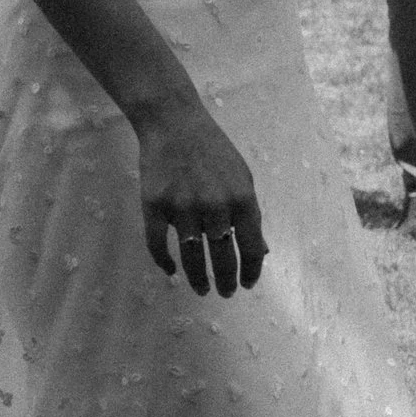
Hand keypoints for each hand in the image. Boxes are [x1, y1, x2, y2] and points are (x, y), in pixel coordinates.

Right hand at [136, 97, 266, 296]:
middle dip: (226, 281)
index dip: (251, 271)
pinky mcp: (154, 206)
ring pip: (191, 257)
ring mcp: (182, 207)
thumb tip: (261, 251)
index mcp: (241, 199)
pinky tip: (171, 270)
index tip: (247, 284)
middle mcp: (214, 206)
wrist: (174, 123)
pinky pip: (157, 245)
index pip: (250, 248)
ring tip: (202, 290)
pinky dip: (164, 262)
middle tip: (225, 293)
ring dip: (198, 279)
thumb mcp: (242, 178)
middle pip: (222, 258)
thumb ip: (251, 215)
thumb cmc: (213, 150)